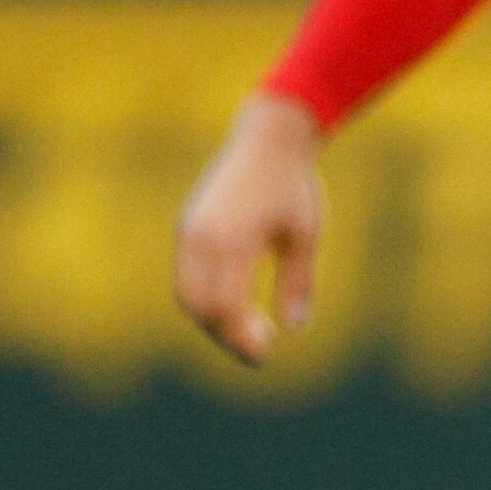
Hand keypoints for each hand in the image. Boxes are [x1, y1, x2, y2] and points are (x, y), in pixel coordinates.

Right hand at [172, 92, 325, 363]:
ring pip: (187, 295)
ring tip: (248, 329)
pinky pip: (185, 276)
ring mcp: (189, 232)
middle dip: (227, 335)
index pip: (226, 308)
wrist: (268, 137)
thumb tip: (296, 327)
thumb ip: (298, 281)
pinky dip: (203, 298)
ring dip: (212, 319)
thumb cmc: (294, 184)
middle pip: (201, 308)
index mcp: (233, 241)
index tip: (265, 352)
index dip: (241, 338)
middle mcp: (202, 238)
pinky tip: (233, 304)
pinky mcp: (186, 227)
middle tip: (260, 348)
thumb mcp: (305, 234)